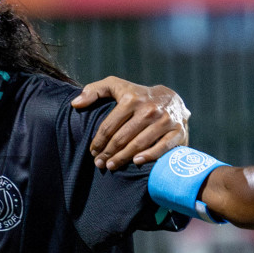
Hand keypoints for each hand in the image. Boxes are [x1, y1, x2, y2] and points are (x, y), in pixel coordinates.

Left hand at [73, 77, 189, 170]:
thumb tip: (75, 104)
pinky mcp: (177, 131)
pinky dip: (149, 157)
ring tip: (111, 166)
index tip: (92, 151)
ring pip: (138, 144)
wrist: (172, 98)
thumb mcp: (117, 86)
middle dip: (108, 153)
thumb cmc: (138, 95)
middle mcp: (149, 109)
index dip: (98, 141)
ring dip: (122, 158)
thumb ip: (95, 91)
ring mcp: (164, 121)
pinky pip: (161, 148)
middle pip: (122, 138)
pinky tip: (135, 163)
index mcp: (132, 98)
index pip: (109, 125)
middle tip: (99, 163)